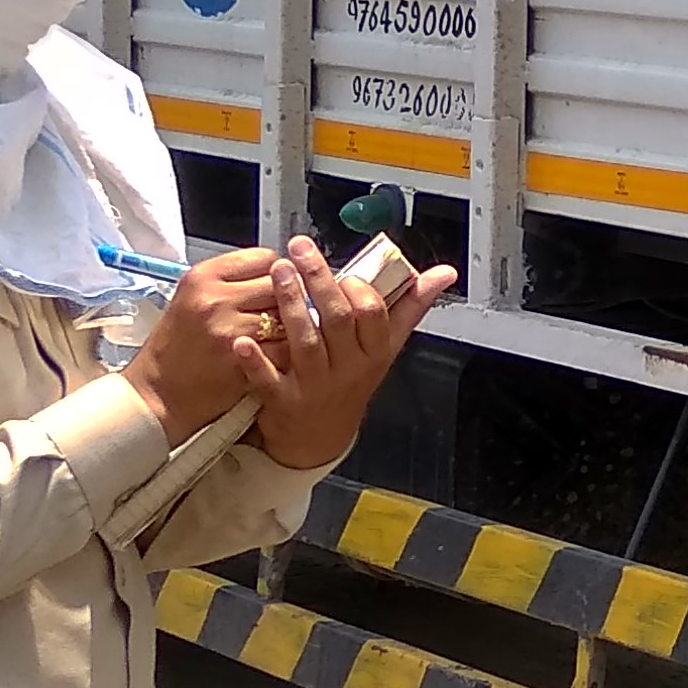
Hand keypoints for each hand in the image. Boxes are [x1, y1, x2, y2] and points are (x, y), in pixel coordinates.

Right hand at [115, 248, 290, 442]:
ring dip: (290, 326)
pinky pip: (286, 347)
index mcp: (202, 277)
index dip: (277, 271)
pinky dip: (287, 351)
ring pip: (287, 315)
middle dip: (285, 298)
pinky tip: (276, 355)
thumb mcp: (192, 298)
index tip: (275, 283)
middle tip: (278, 312)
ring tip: (277, 334)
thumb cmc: (176, 347)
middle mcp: (215, 299)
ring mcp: (230, 330)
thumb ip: (231, 281)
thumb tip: (276, 271)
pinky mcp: (243, 361)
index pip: (265, 257)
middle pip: (279, 284)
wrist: (157, 393)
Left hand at [236, 234, 459, 468]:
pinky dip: (255, 362)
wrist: (320, 437)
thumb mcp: (386, 348)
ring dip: (291, 305)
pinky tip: (243, 342)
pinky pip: (269, 380)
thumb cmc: (353, 381)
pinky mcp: (283, 401)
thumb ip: (411, 307)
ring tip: (278, 272)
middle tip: (299, 250)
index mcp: (374, 352)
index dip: (358, 289)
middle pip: (337, 320)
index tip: (344, 269)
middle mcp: (348, 369)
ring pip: (306, 341)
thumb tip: (444, 274)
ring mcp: (315, 386)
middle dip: (319, 281)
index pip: (373, 315)